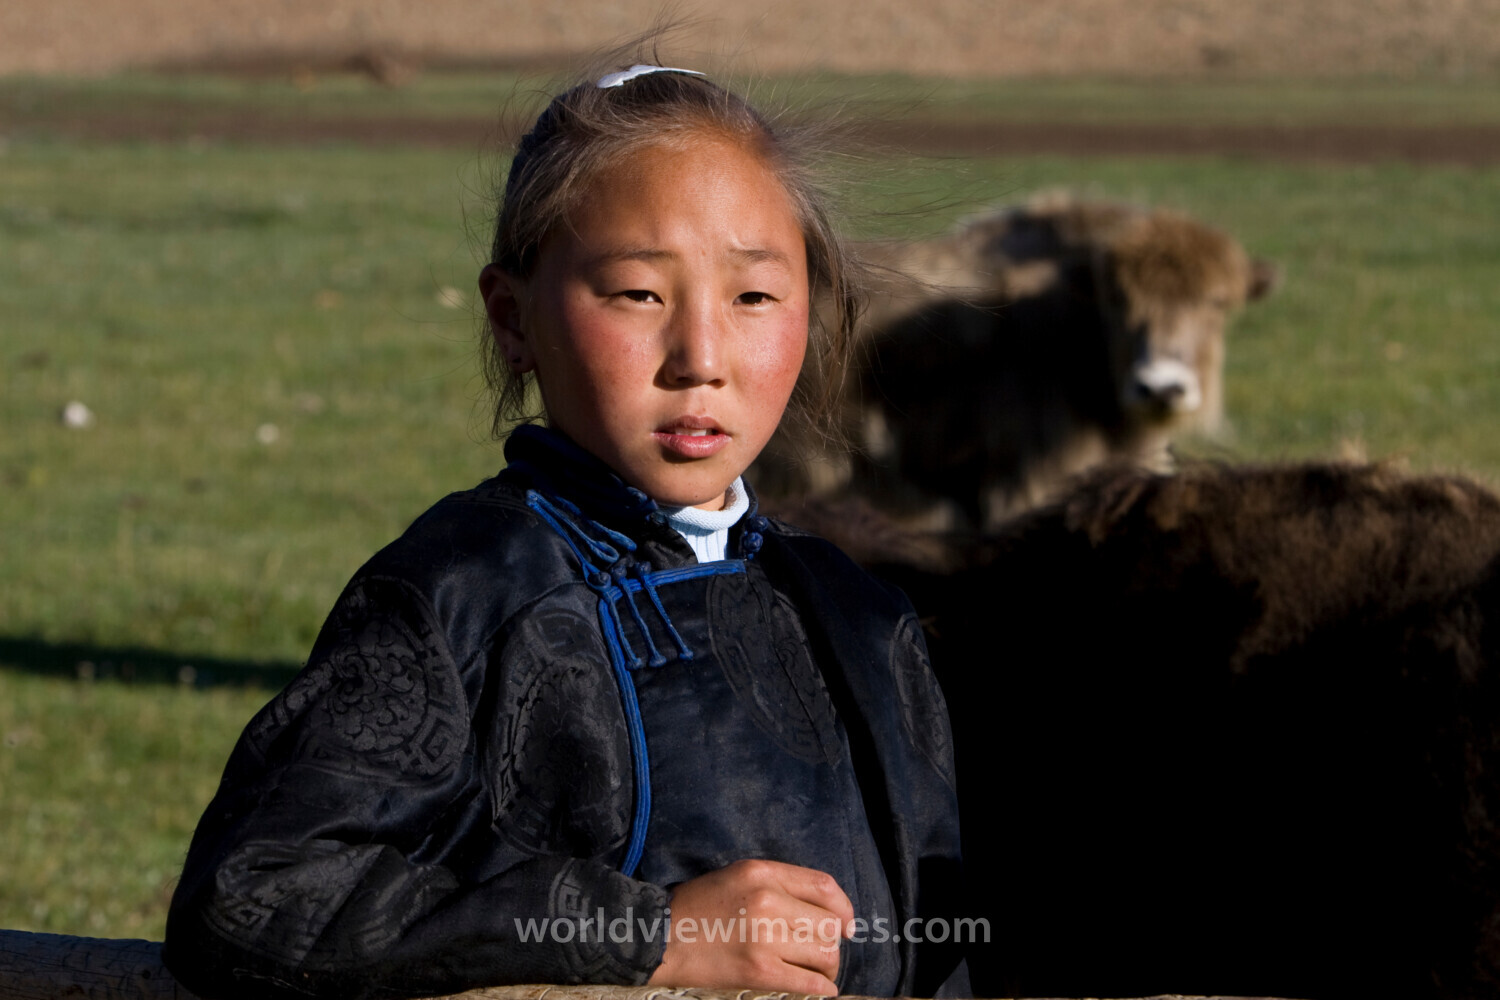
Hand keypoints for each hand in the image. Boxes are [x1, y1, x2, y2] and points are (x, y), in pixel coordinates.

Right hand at [647, 859, 853, 993]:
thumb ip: (780, 883)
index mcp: (762, 873)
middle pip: (828, 924)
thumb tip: (829, 911)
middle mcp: (766, 901)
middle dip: (832, 941)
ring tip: (817, 971)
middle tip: (822, 951)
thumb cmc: (699, 906)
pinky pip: (809, 984)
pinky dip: (821, 989)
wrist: (660, 938)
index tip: (846, 924)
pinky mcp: (758, 972)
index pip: (824, 886)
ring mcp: (763, 939)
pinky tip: (818, 989)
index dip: (844, 908)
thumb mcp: (739, 876)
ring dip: (827, 966)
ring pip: (824, 954)